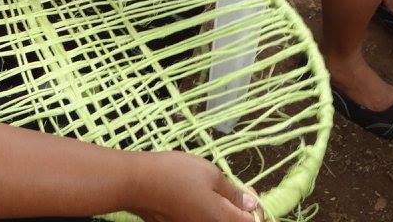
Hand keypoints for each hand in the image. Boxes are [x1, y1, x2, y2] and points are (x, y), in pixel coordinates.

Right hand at [135, 152, 260, 221]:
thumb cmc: (176, 174)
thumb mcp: (211, 174)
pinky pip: (199, 219)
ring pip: (215, 220)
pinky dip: (203, 210)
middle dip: (237, 208)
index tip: (247, 192)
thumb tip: (251, 204)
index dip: (255, 208)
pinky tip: (194, 193)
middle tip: (231, 188)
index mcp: (223, 219)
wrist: (138, 183)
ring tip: (210, 187)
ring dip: (220, 208)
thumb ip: (233, 192)